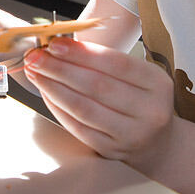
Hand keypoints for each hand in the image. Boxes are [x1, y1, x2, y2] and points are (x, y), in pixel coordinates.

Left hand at [23, 37, 175, 166]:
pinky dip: (58, 108)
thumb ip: (105, 60)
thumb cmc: (141, 100)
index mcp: (157, 83)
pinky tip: (46, 93)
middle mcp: (149, 111)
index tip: (55, 43)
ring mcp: (131, 134)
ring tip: (36, 73)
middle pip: (97, 86)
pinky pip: (78, 127)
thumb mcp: (138, 76)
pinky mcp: (112, 150)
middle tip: (36, 57)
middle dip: (60, 68)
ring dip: (54, 88)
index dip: (82, 53)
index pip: (116, 63)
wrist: (158, 143)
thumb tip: (61, 45)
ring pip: (84, 108)